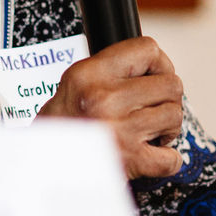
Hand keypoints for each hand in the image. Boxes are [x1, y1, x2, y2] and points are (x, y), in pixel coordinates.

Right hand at [36, 37, 185, 178]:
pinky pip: (171, 157)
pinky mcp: (131, 161)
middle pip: (171, 84)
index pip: (147, 49)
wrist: (41, 166)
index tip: (154, 76)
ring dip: (167, 126)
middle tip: (151, 109)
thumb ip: (111, 71)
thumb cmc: (60, 127)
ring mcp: (120, 131)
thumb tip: (155, 65)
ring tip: (148, 132)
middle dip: (167, 98)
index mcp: (89, 74)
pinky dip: (167, 160)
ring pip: (174, 115)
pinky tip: (151, 154)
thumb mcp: (75, 84)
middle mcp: (104, 99)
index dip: (159, 63)